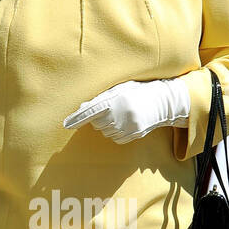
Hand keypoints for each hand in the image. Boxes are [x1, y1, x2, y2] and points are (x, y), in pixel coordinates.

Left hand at [64, 77, 190, 143]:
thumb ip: (100, 98)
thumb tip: (82, 108)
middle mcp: (120, 114)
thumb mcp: (118, 89)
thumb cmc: (136, 92)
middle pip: (96, 123)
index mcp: (115, 100)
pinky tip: (125, 123)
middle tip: (111, 109)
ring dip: (108, 126)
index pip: (90, 111)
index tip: (66, 124)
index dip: (77, 119)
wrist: (161, 101)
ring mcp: (127, 126)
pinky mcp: (133, 135)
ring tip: (120, 115)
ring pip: (105, 132)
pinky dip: (116, 133)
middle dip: (98, 118)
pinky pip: (115, 138)